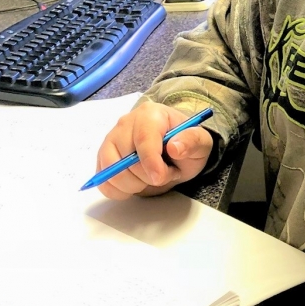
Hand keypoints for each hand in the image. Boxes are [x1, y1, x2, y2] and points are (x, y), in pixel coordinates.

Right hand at [95, 101, 214, 200]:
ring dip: (133, 185)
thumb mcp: (201, 142)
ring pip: (111, 172)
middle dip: (146, 176)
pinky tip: (136, 185)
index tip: (159, 177)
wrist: (175, 150)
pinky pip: (103, 182)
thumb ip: (193, 141)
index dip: (150, 162)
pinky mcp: (104, 158)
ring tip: (151, 178)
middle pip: (125, 159)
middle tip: (165, 174)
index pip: (144, 139)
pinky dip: (119, 191)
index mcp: (150, 114)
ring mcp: (111, 140)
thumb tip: (175, 147)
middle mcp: (126, 123)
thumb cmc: (186, 144)